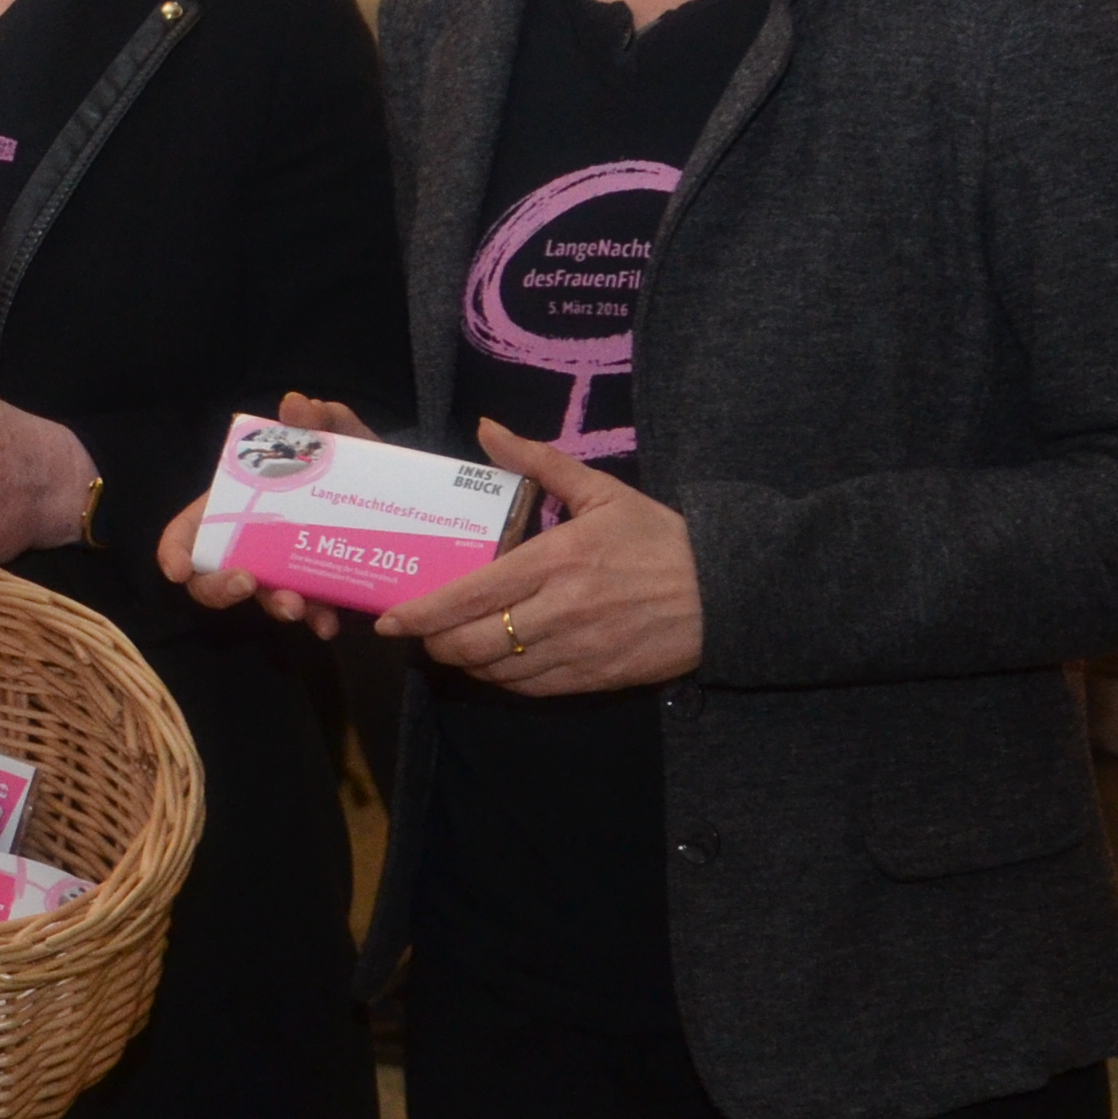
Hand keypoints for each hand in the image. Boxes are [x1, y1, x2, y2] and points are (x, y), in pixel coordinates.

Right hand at [159, 395, 374, 635]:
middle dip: (219, 588)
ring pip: (263, 598)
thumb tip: (296, 403)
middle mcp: (255, 543)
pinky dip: (317, 619)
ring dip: (275, 606)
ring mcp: (285, 571)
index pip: (190, 530)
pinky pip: (310, 613)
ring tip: (298, 607)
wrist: (405, 497)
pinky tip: (330, 622)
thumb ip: (319, 421)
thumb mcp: (342, 439)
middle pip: (212, 577)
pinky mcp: (319, 591)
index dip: (175, 550)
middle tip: (246, 581)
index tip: (178, 569)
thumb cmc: (356, 463)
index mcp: (242, 505)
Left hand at [381, 424, 701, 697]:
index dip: (422, 614)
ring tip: (450, 645)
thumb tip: (486, 429)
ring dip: (465, 664)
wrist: (727, 593)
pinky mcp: (594, 679)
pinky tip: (493, 664)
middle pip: (473, 643)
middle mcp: (559, 612)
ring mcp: (576, 651)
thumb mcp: (603, 491)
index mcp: (555, 561)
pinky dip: (502, 680)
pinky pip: (531, 689)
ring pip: (497, 672)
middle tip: (420, 632)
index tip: (390, 619)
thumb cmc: (660, 538)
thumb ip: (540, 462)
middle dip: (435, 643)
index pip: (471, 595)